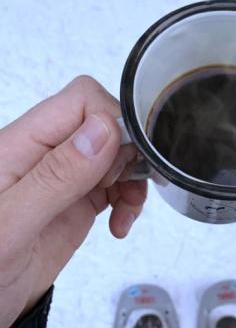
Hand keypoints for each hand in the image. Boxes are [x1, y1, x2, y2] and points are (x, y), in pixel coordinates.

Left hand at [0, 76, 147, 327]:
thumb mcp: (11, 225)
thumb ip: (56, 177)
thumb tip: (103, 131)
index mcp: (20, 146)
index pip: (80, 101)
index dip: (112, 122)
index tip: (122, 161)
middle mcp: (43, 156)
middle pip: (104, 123)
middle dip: (128, 153)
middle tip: (122, 188)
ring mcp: (62, 179)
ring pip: (115, 154)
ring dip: (133, 178)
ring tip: (125, 212)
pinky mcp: (76, 202)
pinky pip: (115, 184)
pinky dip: (128, 200)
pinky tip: (120, 224)